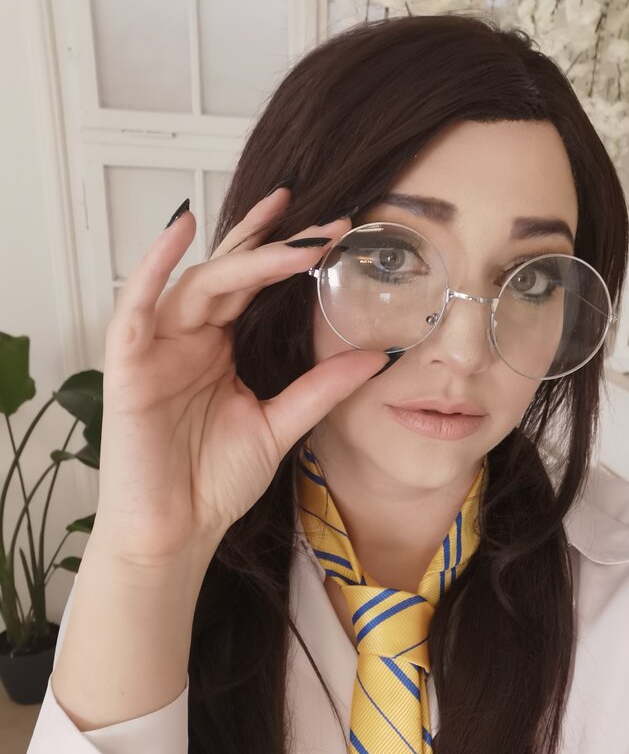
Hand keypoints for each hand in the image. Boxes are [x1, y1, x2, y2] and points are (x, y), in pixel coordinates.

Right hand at [93, 188, 386, 566]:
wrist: (176, 534)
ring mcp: (156, 348)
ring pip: (196, 284)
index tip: (336, 232)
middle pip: (230, 275)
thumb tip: (375, 355)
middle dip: (275, 244)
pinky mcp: (127, 366)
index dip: (290, 257)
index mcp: (218, 349)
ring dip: (240, 255)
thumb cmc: (213, 483)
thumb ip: (320, 389)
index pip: (254, 288)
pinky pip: (134, 306)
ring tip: (285, 227)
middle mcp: (187, 339)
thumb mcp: (279, 426)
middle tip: (324, 220)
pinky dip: (152, 266)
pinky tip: (180, 228)